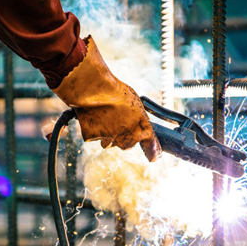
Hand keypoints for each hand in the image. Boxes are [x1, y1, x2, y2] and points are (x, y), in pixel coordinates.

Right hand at [53, 36, 161, 161]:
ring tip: (103, 114)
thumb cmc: (117, 91)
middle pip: (127, 145)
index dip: (153, 152)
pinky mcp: (94, 138)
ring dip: (107, 133)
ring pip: (109, 142)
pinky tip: (93, 116)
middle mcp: (129, 138)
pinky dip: (93, 129)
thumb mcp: (136, 104)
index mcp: (143, 129)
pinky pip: (94, 136)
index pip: (152, 148)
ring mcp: (111, 140)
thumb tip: (137, 123)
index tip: (154, 157)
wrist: (96, 88)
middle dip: (123, 136)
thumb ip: (138, 119)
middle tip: (117, 120)